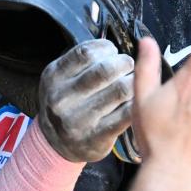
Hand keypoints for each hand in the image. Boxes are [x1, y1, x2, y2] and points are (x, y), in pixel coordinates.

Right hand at [38, 40, 134, 161]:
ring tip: (133, 81)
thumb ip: (82, 60)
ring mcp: (78, 120)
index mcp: (53, 77)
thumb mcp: (62, 77)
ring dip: (134, 81)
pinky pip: (127, 113)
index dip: (107, 48)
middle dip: (124, 63)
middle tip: (128, 65)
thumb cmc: (68, 102)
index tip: (113, 52)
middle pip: (105, 70)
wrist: (56, 144)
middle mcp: (62, 99)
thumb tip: (114, 46)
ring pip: (120, 90)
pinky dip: (136, 102)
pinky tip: (135, 99)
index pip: (86, 53)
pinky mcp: (97, 137)